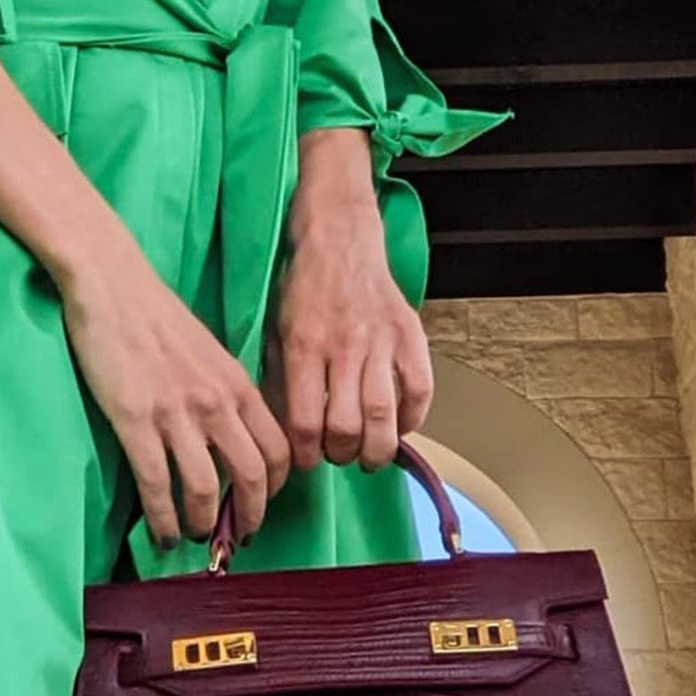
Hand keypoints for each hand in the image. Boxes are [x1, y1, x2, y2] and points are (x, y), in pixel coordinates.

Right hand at [57, 224, 289, 547]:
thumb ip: (226, 396)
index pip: (277, 451)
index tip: (258, 506)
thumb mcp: (210, 354)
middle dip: (248, 518)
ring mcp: (177, 414)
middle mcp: (216, 403)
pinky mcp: (136, 421)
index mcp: (238, 386)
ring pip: (206, 490)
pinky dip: (163, 519)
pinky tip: (162, 534)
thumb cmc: (156, 318)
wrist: (111, 283)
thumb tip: (230, 442)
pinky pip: (158, 486)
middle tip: (235, 538)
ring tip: (193, 536)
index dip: (274, 489)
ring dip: (202, 524)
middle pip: (252, 478)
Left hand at [270, 128, 433, 472]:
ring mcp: (380, 340)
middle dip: (340, 454)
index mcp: (303, 347)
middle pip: (346, 427)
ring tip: (368, 455)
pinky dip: (412, 419)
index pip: (305, 423)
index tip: (307, 461)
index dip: (306, 455)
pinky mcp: (409, 333)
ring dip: (376, 449)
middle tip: (337, 454)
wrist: (338, 235)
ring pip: (383, 416)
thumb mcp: (276, 334)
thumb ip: (281, 384)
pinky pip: (419, 390)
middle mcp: (343, 346)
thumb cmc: (303, 290)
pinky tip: (399, 428)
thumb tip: (288, 437)